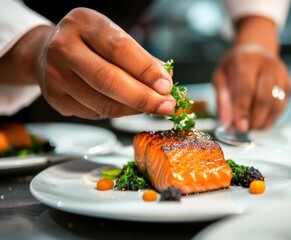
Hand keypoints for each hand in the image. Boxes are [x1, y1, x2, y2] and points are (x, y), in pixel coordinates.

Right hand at [37, 8, 173, 118]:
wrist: (51, 51)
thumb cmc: (90, 44)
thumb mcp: (114, 37)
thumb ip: (141, 58)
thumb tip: (166, 80)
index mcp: (84, 24)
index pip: (119, 48)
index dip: (146, 70)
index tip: (166, 85)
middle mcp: (64, 47)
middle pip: (108, 80)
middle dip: (143, 97)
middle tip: (166, 106)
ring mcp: (55, 75)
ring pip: (102, 103)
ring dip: (133, 109)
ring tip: (151, 106)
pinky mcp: (55, 98)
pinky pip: (94, 113)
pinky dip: (117, 113)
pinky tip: (126, 106)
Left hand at [212, 17, 290, 131]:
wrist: (255, 49)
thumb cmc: (234, 65)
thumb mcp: (220, 77)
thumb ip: (222, 100)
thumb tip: (226, 123)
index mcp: (247, 60)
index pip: (246, 89)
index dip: (243, 110)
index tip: (240, 127)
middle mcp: (267, 64)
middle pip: (264, 98)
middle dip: (255, 119)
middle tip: (245, 130)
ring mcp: (281, 73)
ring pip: (276, 104)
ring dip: (265, 121)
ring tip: (253, 128)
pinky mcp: (288, 83)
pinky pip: (282, 105)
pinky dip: (272, 118)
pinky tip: (262, 122)